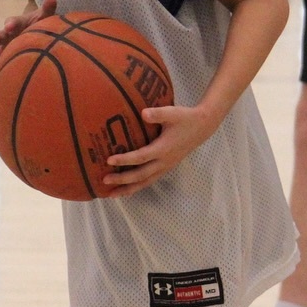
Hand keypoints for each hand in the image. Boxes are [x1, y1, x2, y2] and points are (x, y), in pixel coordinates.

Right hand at [0, 0, 57, 75]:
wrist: (35, 30)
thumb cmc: (40, 22)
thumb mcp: (44, 15)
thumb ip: (47, 8)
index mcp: (17, 23)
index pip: (12, 22)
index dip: (11, 23)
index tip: (9, 26)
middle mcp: (7, 34)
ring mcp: (4, 45)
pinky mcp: (4, 55)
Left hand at [102, 103, 217, 196]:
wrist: (202, 127)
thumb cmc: (185, 118)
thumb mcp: (172, 113)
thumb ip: (158, 113)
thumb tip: (143, 113)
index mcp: (163, 149)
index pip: (141, 157)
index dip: (125, 160)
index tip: (109, 160)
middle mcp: (164, 161)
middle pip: (141, 175)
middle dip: (122, 180)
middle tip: (104, 180)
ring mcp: (165, 167)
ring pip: (145, 182)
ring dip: (128, 189)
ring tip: (111, 194)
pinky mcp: (166, 167)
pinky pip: (149, 180)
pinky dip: (137, 187)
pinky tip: (126, 189)